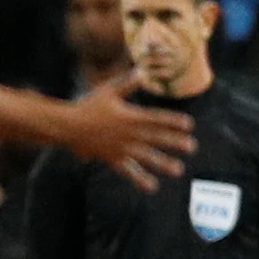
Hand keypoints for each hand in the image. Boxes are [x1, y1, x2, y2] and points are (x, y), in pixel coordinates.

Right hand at [62, 81, 195, 191]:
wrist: (67, 126)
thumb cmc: (87, 106)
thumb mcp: (107, 91)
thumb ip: (127, 83)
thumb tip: (143, 72)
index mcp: (130, 116)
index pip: (156, 119)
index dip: (173, 121)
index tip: (189, 125)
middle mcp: (128, 134)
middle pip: (155, 138)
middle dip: (174, 142)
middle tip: (191, 147)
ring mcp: (121, 148)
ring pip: (145, 156)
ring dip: (162, 163)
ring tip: (177, 169)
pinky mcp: (112, 158)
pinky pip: (127, 170)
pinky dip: (139, 178)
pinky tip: (152, 186)